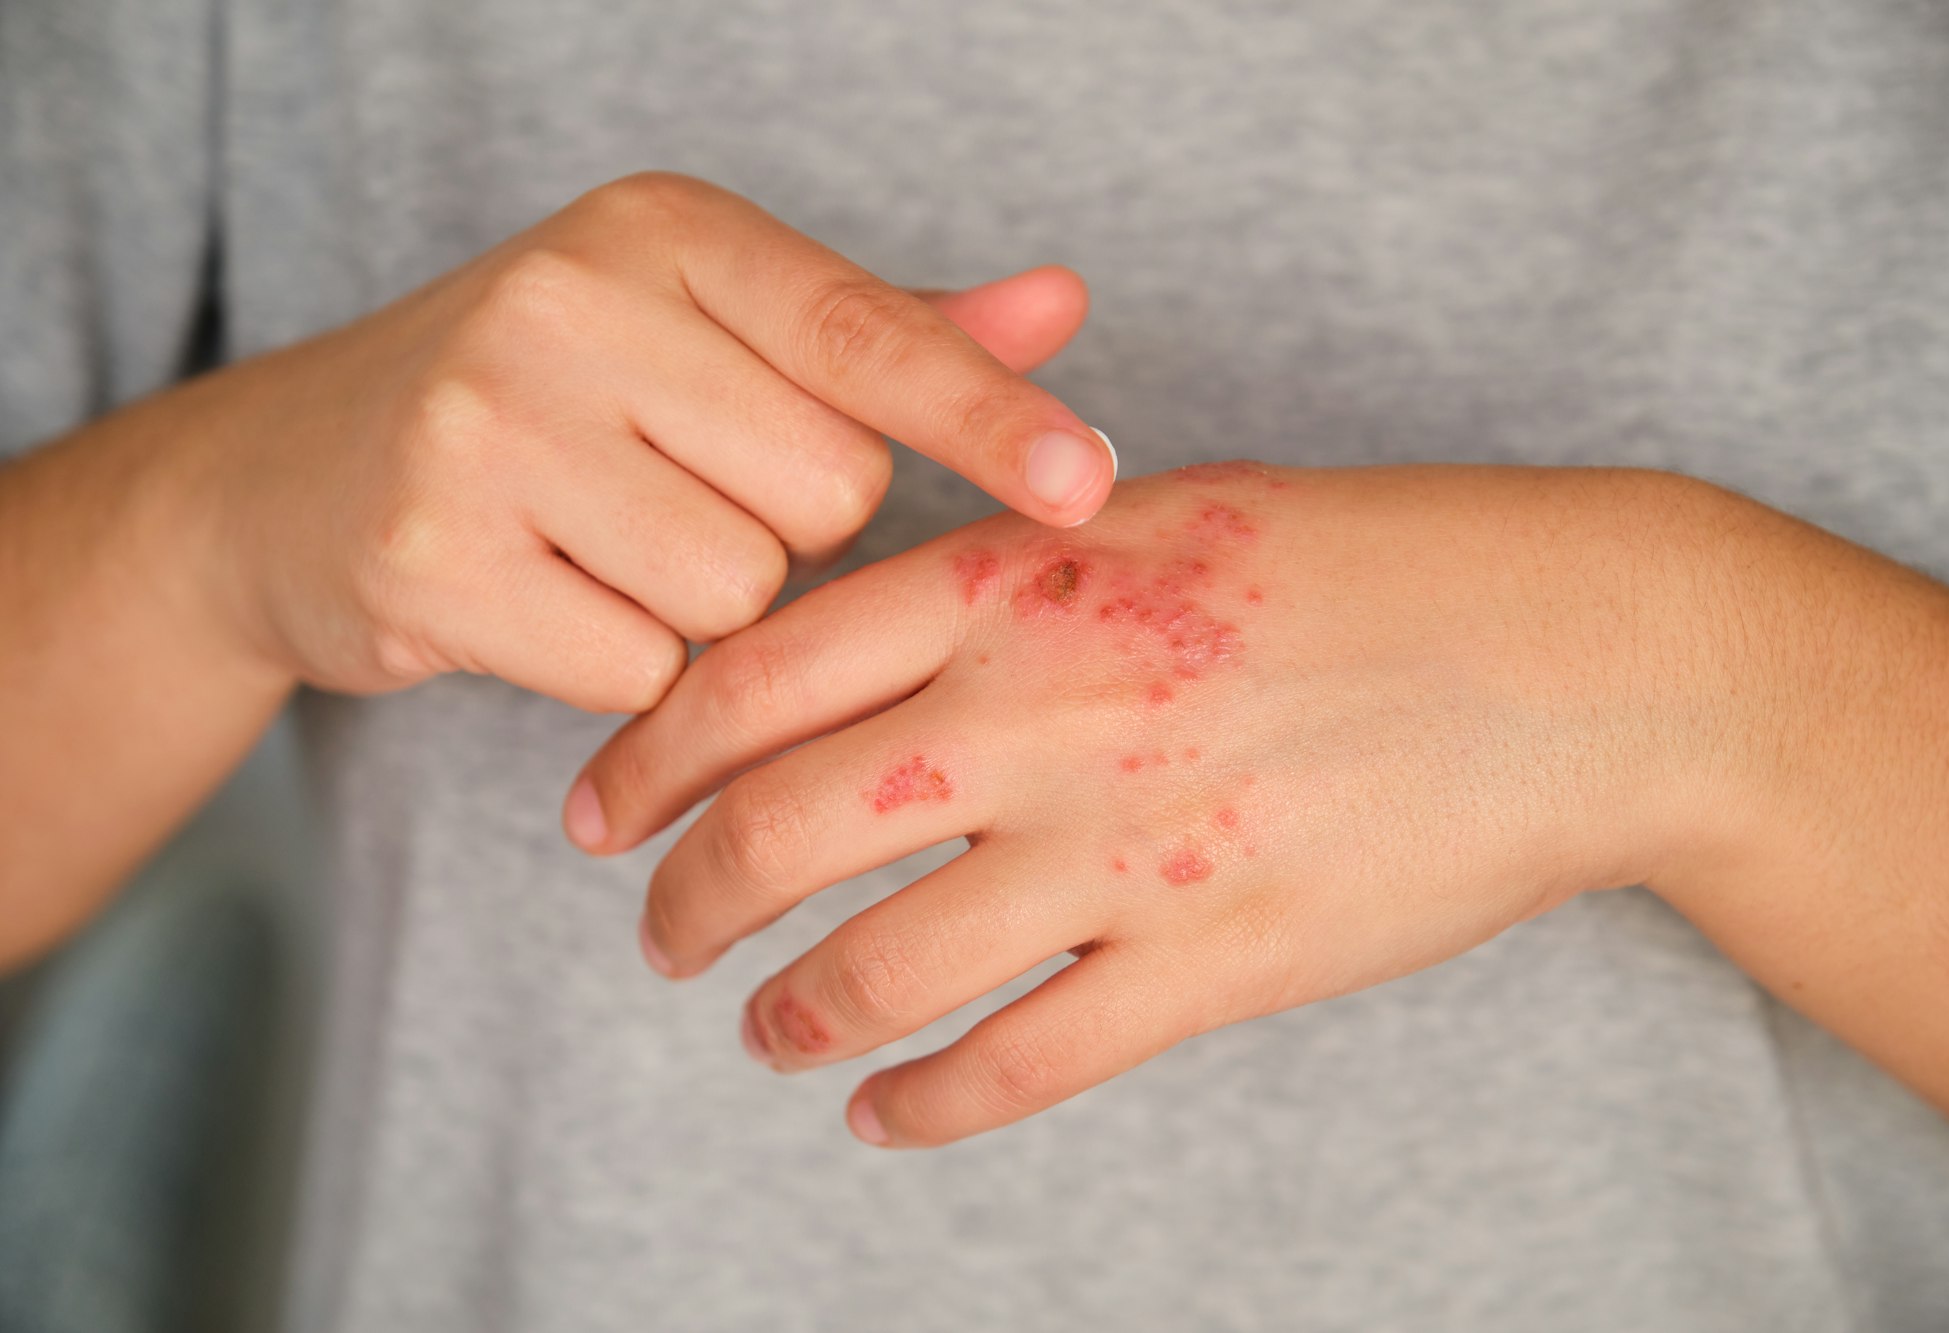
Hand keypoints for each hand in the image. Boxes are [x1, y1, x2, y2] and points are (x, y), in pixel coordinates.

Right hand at [191, 172, 1110, 717]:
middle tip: (680, 490)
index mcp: (660, 232)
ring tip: (607, 545)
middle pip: (823, 493)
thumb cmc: (554, 402)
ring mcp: (485, 429)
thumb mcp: (709, 332)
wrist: (294, 477)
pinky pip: (640, 673)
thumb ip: (889, 334)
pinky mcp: (430, 557)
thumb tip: (1061, 304)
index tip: (1084, 484)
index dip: (986, 416)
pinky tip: (550, 603)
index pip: (864, 334)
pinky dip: (624, 668)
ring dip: (706, 608)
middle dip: (787, 528)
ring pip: (738, 595)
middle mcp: (568, 304)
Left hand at [574, 464, 1760, 1144]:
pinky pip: (1019, 1062)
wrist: (1568, 655)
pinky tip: (882, 1112)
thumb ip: (1005, 566)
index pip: (755, 673)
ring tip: (758, 1024)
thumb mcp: (1162, 509)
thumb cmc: (1371, 562)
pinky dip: (923, 1101)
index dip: (648, 752)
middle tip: (653, 929)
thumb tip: (868, 631)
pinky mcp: (1212, 961)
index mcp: (1016, 583)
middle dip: (682, 895)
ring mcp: (1123, 847)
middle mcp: (1039, 714)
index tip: (605, 806)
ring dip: (785, 1010)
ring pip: (877, 966)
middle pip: (778, 829)